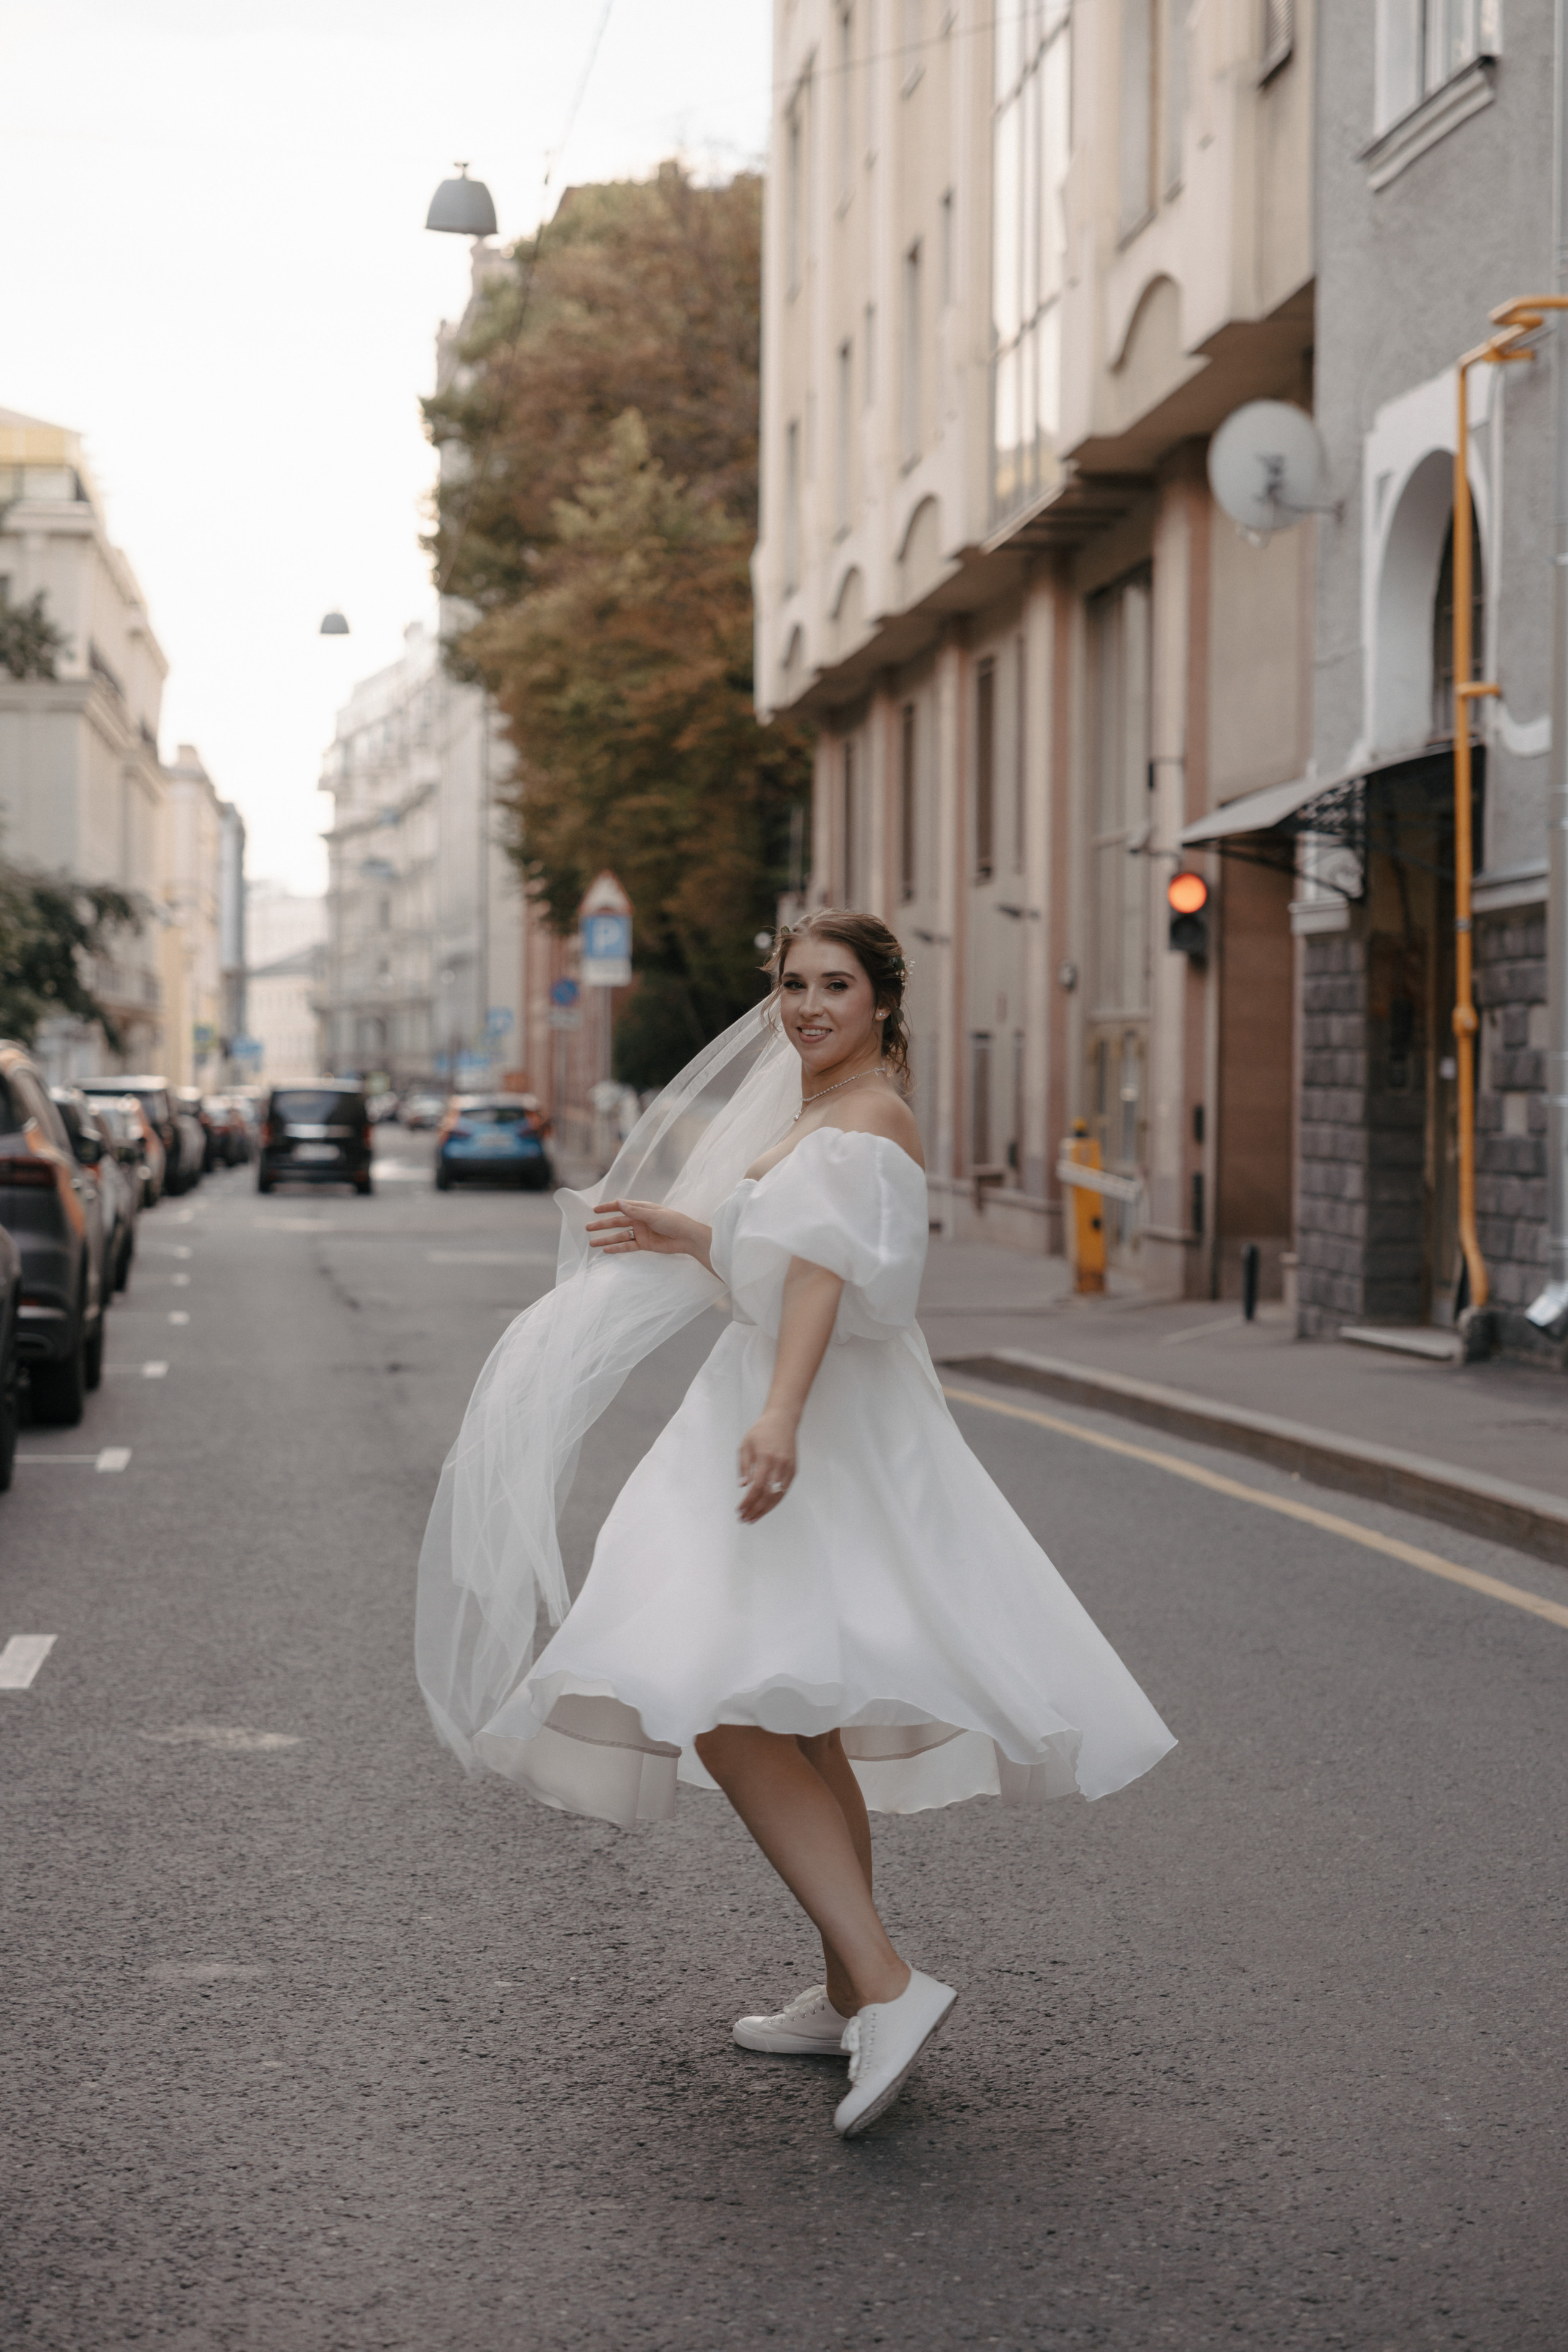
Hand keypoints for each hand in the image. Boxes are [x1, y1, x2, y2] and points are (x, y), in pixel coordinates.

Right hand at [586, 1198, 702, 1258]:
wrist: (687, 1237)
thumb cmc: (673, 1221)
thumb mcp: (653, 1215)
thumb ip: (634, 1211)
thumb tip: (618, 1203)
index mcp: (642, 1208)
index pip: (621, 1206)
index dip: (607, 1208)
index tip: (594, 1210)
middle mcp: (639, 1220)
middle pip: (617, 1222)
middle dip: (602, 1224)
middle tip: (588, 1228)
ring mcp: (641, 1232)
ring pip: (620, 1236)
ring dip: (606, 1239)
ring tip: (592, 1243)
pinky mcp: (644, 1244)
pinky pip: (627, 1246)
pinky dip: (617, 1248)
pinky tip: (606, 1250)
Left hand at [738, 1409, 796, 1522]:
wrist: (782, 1421)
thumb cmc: (761, 1432)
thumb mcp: (746, 1445)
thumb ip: (744, 1466)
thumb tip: (743, 1486)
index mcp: (765, 1458)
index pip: (757, 1487)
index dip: (748, 1502)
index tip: (739, 1510)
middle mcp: (779, 1465)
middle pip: (768, 1495)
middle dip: (755, 1510)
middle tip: (744, 1519)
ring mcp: (788, 1468)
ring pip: (778, 1496)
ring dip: (765, 1510)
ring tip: (753, 1518)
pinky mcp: (793, 1470)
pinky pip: (784, 1490)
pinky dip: (775, 1501)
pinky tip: (765, 1508)